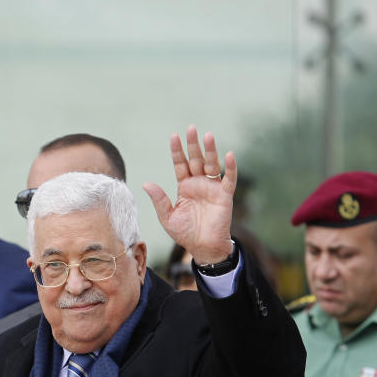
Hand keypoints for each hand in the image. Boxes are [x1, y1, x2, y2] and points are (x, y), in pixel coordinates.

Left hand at [143, 125, 237, 264]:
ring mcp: (212, 188)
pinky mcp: (224, 196)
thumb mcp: (168, 217)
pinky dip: (230, 167)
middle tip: (191, 128)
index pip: (180, 164)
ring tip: (208, 136)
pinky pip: (229, 179)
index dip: (177, 151)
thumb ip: (160, 200)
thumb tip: (146, 183)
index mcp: (184, 187)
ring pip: (211, 165)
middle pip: (195, 160)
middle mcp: (198, 184)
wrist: (203, 248)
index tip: (174, 136)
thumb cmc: (185, 233)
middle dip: (193, 145)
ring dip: (210, 151)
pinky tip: (229, 155)